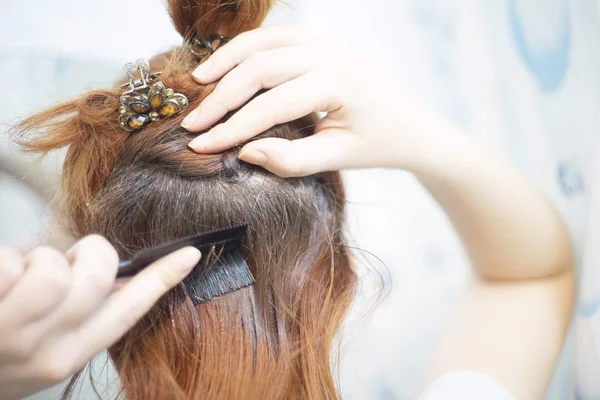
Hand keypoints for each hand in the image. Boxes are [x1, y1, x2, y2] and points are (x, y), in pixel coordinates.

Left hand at [0, 236, 200, 399]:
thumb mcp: (44, 347)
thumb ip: (80, 313)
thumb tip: (115, 273)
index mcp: (69, 357)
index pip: (128, 312)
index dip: (162, 279)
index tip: (189, 253)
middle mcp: (44, 351)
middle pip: (97, 277)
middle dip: (86, 252)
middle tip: (65, 260)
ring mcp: (11, 334)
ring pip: (53, 268)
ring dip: (36, 258)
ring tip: (18, 277)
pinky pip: (9, 263)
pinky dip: (3, 261)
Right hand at [183, 26, 443, 176]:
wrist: (410, 125)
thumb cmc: (377, 144)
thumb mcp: (339, 159)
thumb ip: (293, 159)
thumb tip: (245, 152)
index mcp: (338, 82)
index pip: (270, 105)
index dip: (231, 128)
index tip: (200, 146)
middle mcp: (330, 52)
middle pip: (259, 67)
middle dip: (221, 97)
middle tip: (192, 124)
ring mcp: (325, 40)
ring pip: (262, 42)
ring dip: (226, 62)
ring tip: (198, 85)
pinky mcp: (321, 40)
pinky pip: (275, 37)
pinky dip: (246, 50)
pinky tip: (225, 67)